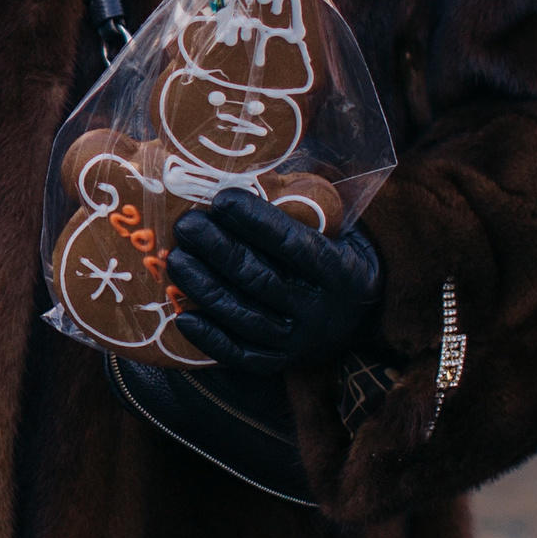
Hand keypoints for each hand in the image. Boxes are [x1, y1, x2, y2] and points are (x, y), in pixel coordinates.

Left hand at [169, 187, 381, 373]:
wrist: (360, 317)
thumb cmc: (335, 257)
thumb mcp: (336, 231)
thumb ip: (300, 210)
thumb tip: (246, 175)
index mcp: (339, 272)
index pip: (294, 245)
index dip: (257, 222)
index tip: (222, 199)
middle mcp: (320, 310)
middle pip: (261, 279)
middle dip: (218, 250)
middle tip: (186, 225)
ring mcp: (299, 341)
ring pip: (245, 316)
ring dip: (205, 288)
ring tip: (176, 260)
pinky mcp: (280, 362)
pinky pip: (241, 355)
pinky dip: (211, 338)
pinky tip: (182, 316)